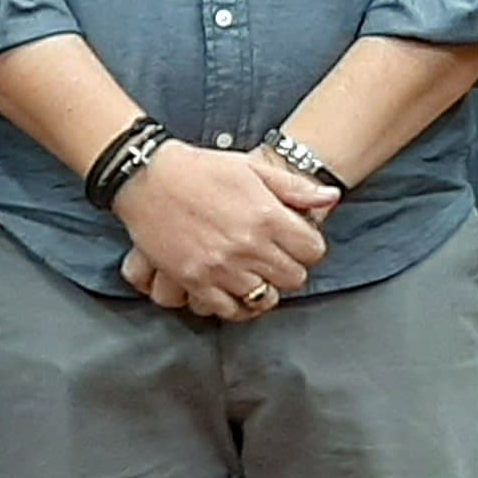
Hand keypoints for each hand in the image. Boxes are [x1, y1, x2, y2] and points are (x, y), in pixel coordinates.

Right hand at [113, 142, 331, 318]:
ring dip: (265, 287)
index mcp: (267, 216)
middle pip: (293, 278)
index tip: (296, 241)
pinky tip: (235, 290)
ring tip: (256, 274)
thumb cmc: (201, 168)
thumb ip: (294, 187)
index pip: (313, 250)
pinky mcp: (195, 281)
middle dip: (290, 267)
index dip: (309, 246)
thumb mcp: (252, 168)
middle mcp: (248, 246)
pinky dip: (237, 305)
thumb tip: (331, 199)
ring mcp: (221, 267)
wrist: (147, 177)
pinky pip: (229, 309)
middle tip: (276, 257)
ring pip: (265, 298)